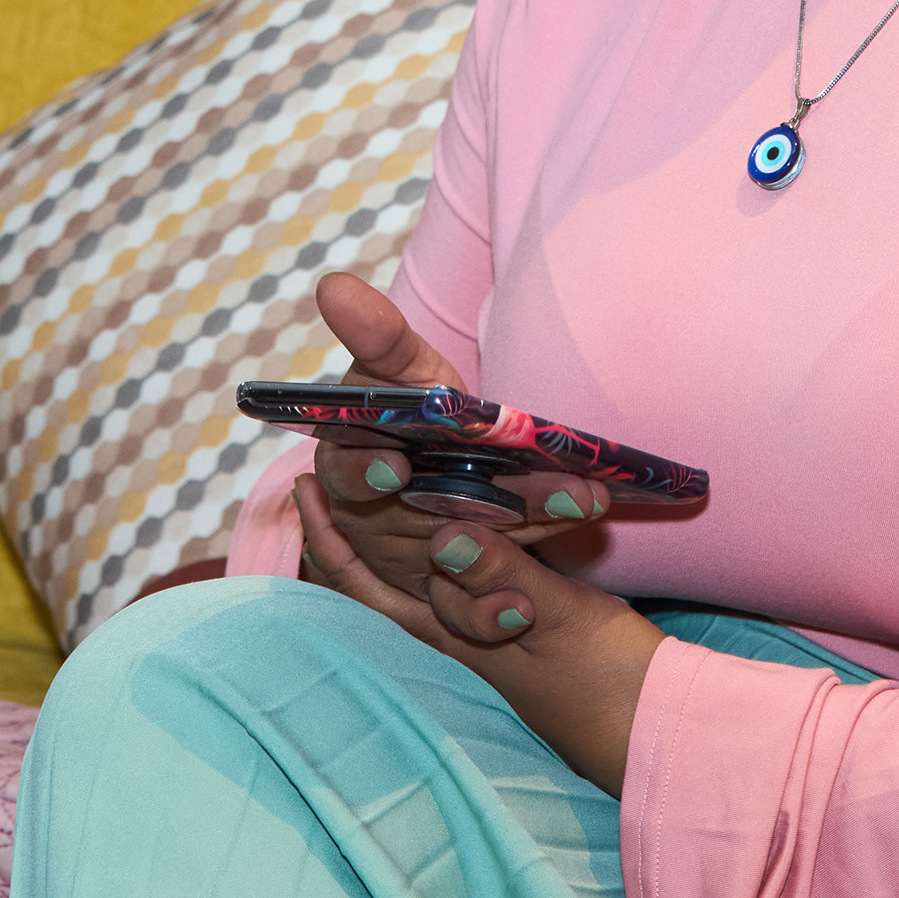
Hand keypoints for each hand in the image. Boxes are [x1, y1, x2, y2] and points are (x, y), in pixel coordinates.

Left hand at [295, 478, 663, 797]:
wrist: (648, 729)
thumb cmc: (606, 677)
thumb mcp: (558, 618)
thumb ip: (503, 575)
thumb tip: (445, 534)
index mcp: (449, 636)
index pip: (366, 588)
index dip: (331, 539)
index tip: (305, 487)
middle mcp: (453, 637)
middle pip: (380, 578)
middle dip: (353, 523)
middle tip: (338, 463)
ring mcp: (484, 633)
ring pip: (419, 576)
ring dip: (395, 527)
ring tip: (385, 473)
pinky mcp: (517, 625)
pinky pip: (462, 577)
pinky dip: (448, 541)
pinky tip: (456, 518)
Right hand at [305, 274, 611, 602]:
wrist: (453, 453)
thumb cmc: (414, 405)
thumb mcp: (402, 368)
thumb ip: (379, 336)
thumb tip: (333, 285)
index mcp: (354, 461)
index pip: (348, 469)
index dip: (365, 470)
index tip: (393, 465)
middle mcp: (377, 519)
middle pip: (416, 523)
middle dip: (473, 511)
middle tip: (516, 508)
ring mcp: (415, 560)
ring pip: (453, 564)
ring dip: (500, 561)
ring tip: (565, 525)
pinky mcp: (457, 589)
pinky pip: (468, 612)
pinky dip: (494, 612)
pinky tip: (527, 606)